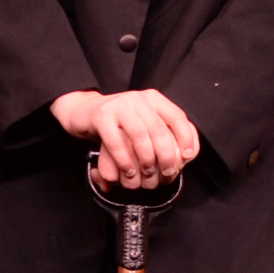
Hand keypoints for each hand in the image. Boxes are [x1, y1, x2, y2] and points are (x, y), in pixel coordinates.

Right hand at [67, 88, 197, 190]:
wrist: (85, 111)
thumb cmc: (120, 123)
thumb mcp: (144, 121)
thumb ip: (163, 131)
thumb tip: (187, 151)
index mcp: (153, 99)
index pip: (176, 116)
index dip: (185, 137)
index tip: (187, 156)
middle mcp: (138, 99)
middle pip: (158, 128)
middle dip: (166, 154)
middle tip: (167, 172)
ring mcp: (119, 106)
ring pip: (139, 135)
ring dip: (146, 158)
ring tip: (147, 173)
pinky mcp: (101, 116)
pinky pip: (116, 141)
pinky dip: (124, 159)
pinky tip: (129, 171)